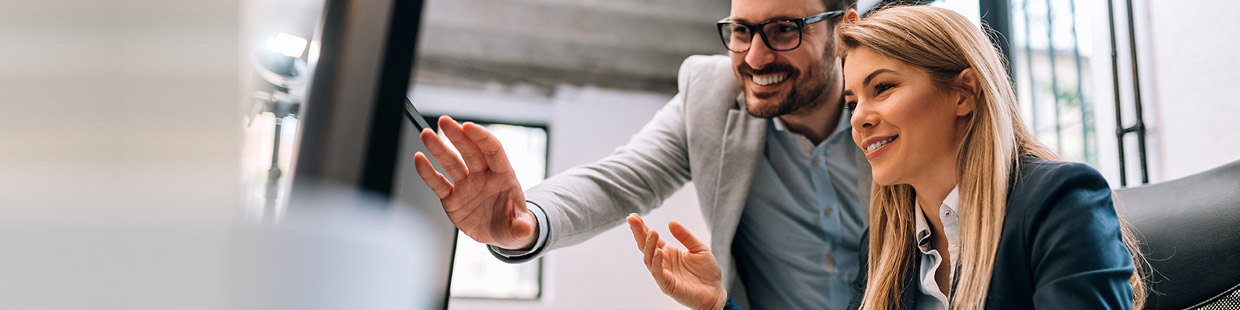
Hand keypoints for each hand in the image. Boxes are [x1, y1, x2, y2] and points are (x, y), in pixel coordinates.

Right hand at [413, 116, 536, 249]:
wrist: (499, 234)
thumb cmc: (512, 224)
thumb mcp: (520, 228)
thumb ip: (522, 227)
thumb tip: (525, 229)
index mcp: (503, 176)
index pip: (493, 151)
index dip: (481, 138)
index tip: (468, 126)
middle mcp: (483, 176)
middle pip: (470, 151)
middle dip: (457, 135)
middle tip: (444, 121)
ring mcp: (466, 186)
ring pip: (451, 163)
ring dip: (439, 148)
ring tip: (426, 134)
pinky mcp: (452, 198)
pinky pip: (438, 184)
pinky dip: (428, 172)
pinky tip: (419, 159)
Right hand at [626, 214, 726, 309]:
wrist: (716, 292)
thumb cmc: (707, 272)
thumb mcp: (698, 248)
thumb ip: (685, 236)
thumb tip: (670, 222)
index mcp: (668, 252)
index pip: (651, 239)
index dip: (642, 228)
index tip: (634, 216)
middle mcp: (663, 262)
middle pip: (645, 246)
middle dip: (638, 233)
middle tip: (632, 220)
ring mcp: (664, 274)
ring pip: (649, 259)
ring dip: (649, 245)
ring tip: (652, 232)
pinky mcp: (667, 285)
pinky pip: (658, 274)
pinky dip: (657, 263)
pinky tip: (658, 252)